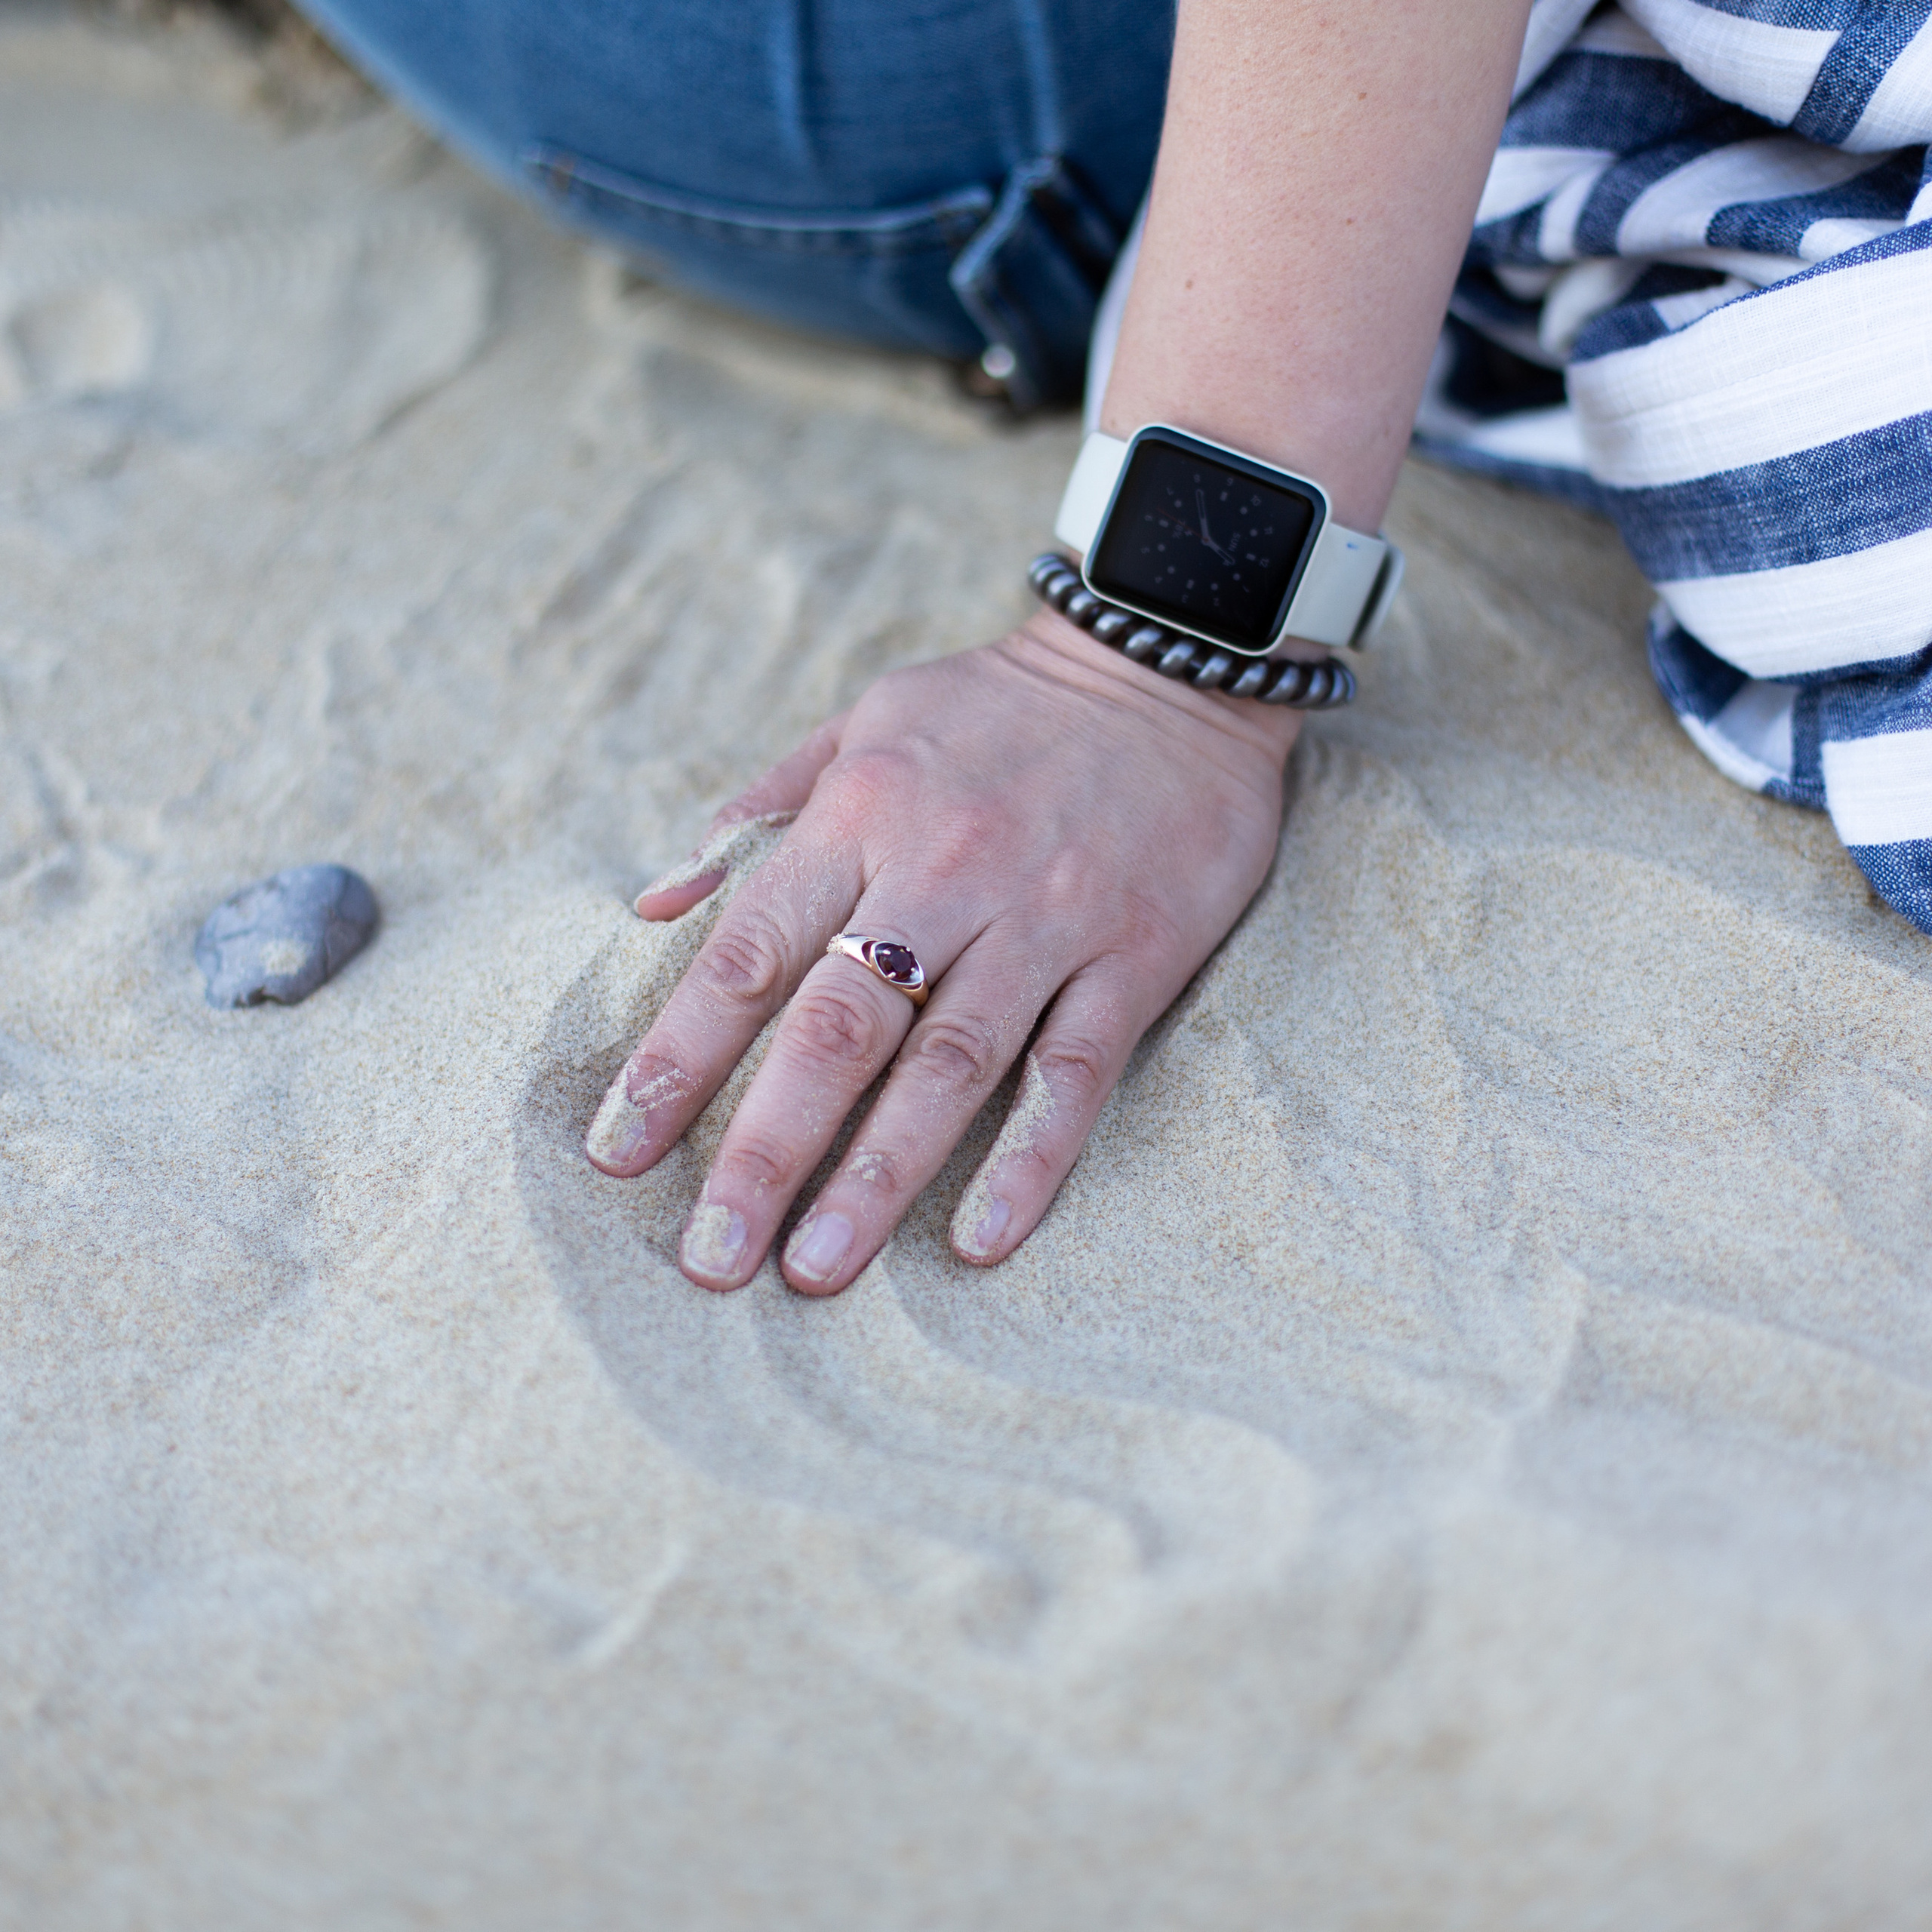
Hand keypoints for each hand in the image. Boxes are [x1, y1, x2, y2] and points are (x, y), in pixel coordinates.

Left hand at [585, 609, 1299, 1294]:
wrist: (1169, 666)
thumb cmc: (995, 708)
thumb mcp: (862, 726)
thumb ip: (758, 817)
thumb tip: (651, 907)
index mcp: (862, 816)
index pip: (749, 955)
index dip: (678, 1057)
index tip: (618, 1151)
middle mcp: (945, 872)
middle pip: (838, 1030)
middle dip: (764, 1149)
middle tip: (709, 1257)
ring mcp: (1046, 918)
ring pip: (950, 1064)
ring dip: (878, 1175)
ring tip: (814, 1268)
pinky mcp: (1135, 953)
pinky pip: (1076, 1069)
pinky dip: (1030, 1157)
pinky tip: (980, 1239)